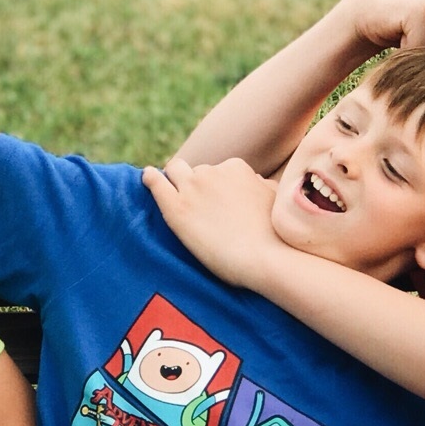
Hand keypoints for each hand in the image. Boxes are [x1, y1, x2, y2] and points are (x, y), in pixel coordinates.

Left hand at [141, 157, 287, 288]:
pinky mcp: (176, 209)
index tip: (218, 203)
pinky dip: (150, 179)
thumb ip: (262, 187)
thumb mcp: (276, 199)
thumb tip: (258, 184)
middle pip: (197, 173)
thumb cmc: (277, 236)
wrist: (268, 257)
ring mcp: (192, 189)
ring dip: (176, 183)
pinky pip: (155, 183)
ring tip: (177, 199)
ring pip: (175, 173)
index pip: (218, 171)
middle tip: (200, 208)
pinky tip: (147, 179)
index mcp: (236, 168)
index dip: (216, 187)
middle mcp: (212, 172)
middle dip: (197, 186)